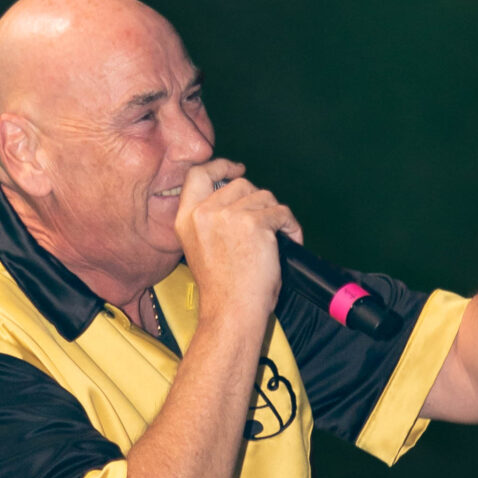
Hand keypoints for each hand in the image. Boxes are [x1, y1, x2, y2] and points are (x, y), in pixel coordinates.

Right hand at [175, 159, 302, 325]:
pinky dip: (291, 227)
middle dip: (257, 200)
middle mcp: (203, 212)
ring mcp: (228, 215)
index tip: (237, 168)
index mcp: (186, 218)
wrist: (231, 311)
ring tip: (277, 237)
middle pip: (240, 183)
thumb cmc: (222, 287)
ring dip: (275, 216)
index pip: (198, 174)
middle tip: (264, 223)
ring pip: (264, 196)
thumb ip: (211, 219)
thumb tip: (238, 195)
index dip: (220, 166)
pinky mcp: (254, 223)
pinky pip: (282, 212)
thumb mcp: (201, 245)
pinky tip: (290, 241)